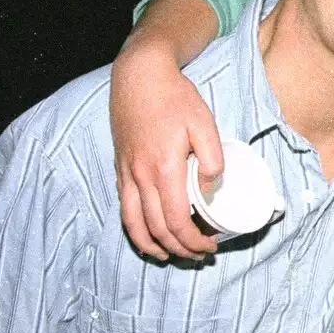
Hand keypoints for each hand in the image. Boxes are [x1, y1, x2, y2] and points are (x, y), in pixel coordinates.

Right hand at [110, 42, 222, 260]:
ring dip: (151, 246)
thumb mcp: (204, 124)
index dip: (192, 241)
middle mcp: (140, 177)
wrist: (139, 76)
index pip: (177, 221)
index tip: (209, 247)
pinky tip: (146, 234)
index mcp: (164, 169)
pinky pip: (123, 208)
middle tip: (198, 255)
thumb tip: (213, 186)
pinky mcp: (120, 168)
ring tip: (169, 256)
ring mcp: (126, 174)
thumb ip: (213, 158)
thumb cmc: (175, 98)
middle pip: (156, 229)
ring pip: (133, 224)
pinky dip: (134, 229)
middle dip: (178, 249)